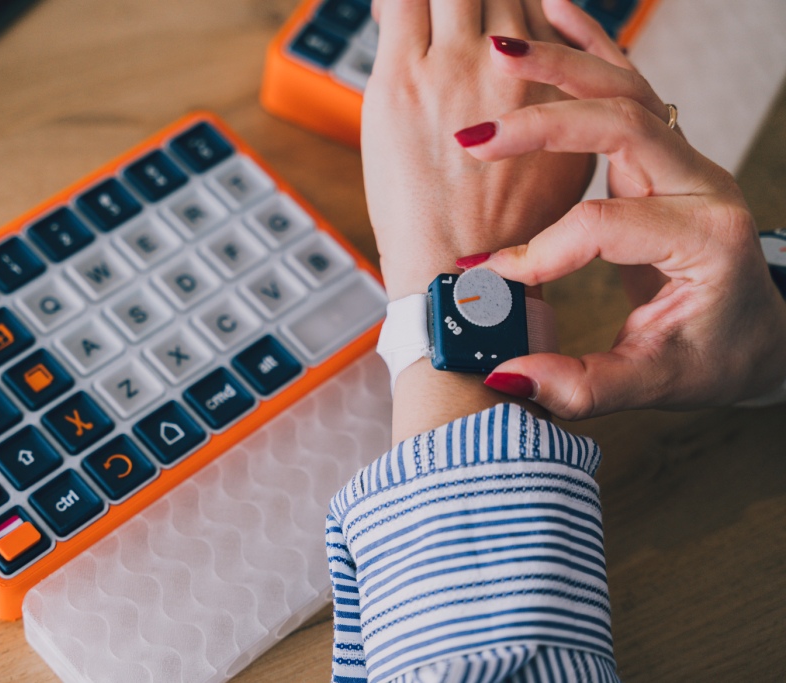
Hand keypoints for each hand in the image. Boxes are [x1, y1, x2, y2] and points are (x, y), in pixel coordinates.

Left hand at [363, 0, 593, 300]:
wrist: (457, 270)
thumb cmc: (503, 225)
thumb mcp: (566, 159)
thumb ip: (559, 100)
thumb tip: (546, 63)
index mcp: (559, 77)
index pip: (537, 0)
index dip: (507, 2)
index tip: (485, 15)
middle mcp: (512, 62)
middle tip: (445, 15)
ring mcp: (456, 65)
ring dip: (433, 1)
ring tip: (414, 17)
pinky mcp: (402, 79)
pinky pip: (401, 1)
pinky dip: (394, 3)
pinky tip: (391, 15)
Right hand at [455, 10, 785, 418]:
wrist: (758, 331)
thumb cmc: (710, 357)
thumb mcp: (652, 384)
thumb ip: (581, 384)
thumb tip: (505, 375)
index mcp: (706, 241)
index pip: (606, 226)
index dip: (539, 252)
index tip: (487, 278)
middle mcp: (703, 186)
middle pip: (622, 128)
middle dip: (541, 128)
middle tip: (473, 138)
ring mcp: (688, 160)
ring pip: (627, 91)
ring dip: (562, 67)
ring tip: (502, 48)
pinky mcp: (668, 152)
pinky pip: (632, 85)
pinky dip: (589, 48)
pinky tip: (551, 16)